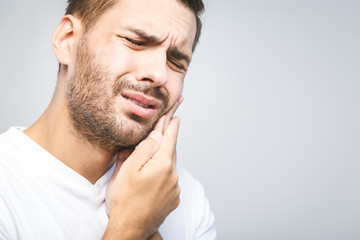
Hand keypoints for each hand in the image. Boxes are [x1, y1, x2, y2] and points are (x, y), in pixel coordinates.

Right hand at [103, 97, 182, 239]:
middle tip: (165, 128)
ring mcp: (174, 189)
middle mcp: (173, 176)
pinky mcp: (173, 199)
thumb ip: (145, 149)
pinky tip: (152, 177)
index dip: (172, 125)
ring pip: (170, 166)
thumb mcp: (129, 169)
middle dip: (168, 140)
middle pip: (171, 152)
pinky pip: (170, 180)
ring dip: (164, 158)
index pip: (170, 138)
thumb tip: (157, 134)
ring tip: (152, 156)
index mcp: (163, 165)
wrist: (130, 229)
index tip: (175, 115)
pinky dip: (164, 174)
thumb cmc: (125, 200)